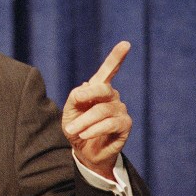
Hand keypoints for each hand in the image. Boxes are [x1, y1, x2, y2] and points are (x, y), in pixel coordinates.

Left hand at [62, 41, 132, 179]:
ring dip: (83, 122)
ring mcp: (120, 110)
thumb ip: (76, 96)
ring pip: (101, 110)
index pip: (109, 70)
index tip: (125, 44)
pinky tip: (85, 135)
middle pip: (103, 89)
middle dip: (85, 98)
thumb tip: (85, 86)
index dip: (116, 57)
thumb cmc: (76, 128)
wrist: (83, 151)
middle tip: (73, 110)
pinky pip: (109, 124)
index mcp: (98, 89)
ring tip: (73, 130)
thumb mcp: (70, 110)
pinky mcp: (125, 125)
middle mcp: (112, 96)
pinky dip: (94, 129)